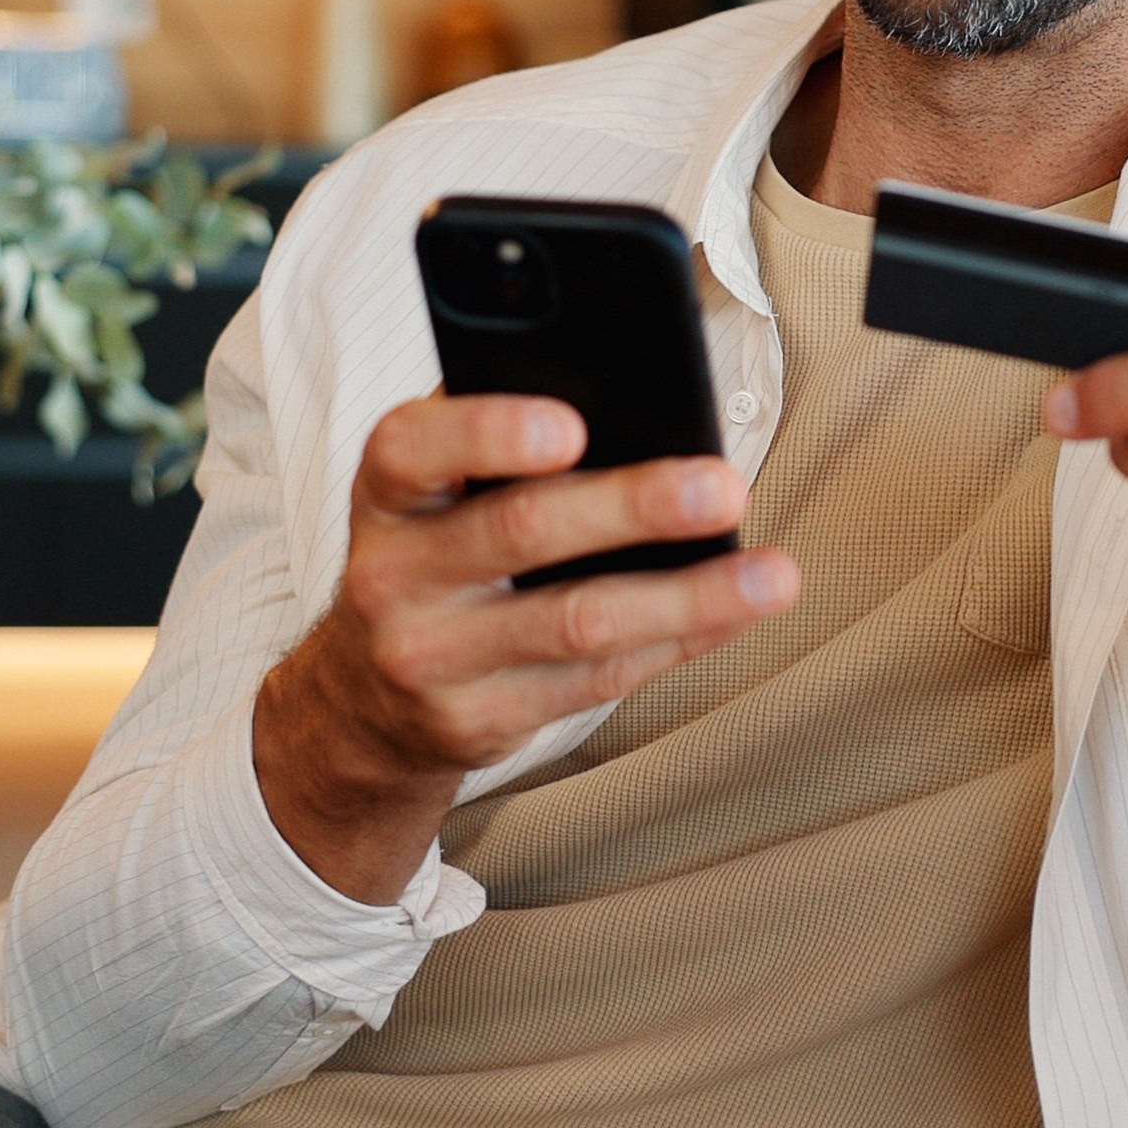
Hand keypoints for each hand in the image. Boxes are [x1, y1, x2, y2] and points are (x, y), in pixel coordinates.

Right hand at [254, 393, 799, 901]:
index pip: (417, 447)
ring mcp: (434, 658)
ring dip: (688, 597)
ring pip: (577, 624)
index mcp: (389, 491)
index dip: (491, 432)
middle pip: (522, 531)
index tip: (572, 426)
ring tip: (770, 576)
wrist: (358, 698)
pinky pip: (597, 679)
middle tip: (721, 488)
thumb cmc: (432, 553)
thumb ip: (503, 440)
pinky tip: (733, 614)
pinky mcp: (480, 722)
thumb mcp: (433, 488)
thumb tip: (642, 405)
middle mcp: (395, 574)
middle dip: (632, 507)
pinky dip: (678, 641)